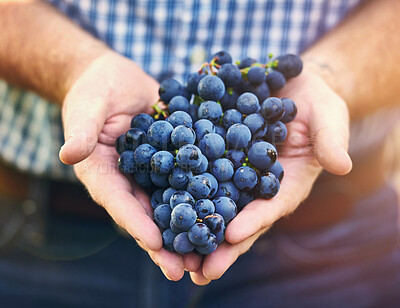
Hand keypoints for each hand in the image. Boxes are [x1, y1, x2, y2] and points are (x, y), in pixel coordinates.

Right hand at [58, 51, 194, 279]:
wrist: (117, 80)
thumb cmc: (95, 91)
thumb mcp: (87, 106)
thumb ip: (81, 130)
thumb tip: (68, 154)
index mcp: (103, 174)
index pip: (118, 202)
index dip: (135, 223)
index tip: (154, 243)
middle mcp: (129, 181)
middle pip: (146, 215)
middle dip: (165, 243)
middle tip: (184, 270)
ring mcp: (153, 173)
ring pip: (171, 205)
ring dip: (188, 228)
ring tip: (209, 252)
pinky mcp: (173, 160)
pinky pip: (188, 179)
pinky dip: (203, 196)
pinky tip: (224, 210)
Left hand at [189, 68, 352, 284]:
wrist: (286, 85)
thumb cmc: (314, 103)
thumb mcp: (328, 116)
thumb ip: (331, 140)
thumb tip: (342, 166)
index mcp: (286, 182)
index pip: (272, 206)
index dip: (255, 220)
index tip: (234, 235)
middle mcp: (257, 184)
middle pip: (239, 217)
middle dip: (220, 243)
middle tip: (199, 269)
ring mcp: (234, 172)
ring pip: (213, 202)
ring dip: (195, 225)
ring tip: (174, 250)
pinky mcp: (216, 154)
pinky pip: (198, 172)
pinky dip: (181, 187)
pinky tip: (161, 202)